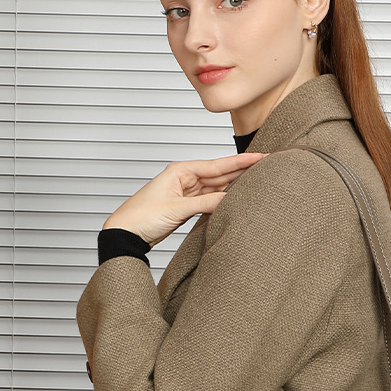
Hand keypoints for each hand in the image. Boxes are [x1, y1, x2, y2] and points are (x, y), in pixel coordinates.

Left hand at [102, 152, 266, 246]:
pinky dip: (223, 199)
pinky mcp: (186, 206)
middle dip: (242, 169)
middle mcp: (184, 178)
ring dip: (235, 184)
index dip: (241, 161)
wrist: (125, 234)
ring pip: (216, 186)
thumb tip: (230, 200)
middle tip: (266, 165)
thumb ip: (206, 204)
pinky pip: (210, 199)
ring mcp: (186, 192)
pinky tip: (237, 196)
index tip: (260, 156)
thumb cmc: (141, 216)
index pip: (217, 165)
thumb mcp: (177, 209)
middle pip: (219, 173)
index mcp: (180, 170)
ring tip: (258, 179)